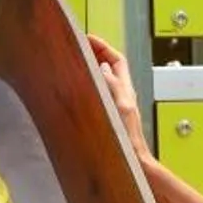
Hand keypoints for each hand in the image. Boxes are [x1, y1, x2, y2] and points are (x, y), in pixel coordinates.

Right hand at [85, 34, 152, 161]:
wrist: (130, 163)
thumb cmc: (127, 140)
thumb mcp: (121, 106)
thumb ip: (114, 84)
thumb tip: (102, 66)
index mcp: (125, 90)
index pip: (116, 59)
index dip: (103, 46)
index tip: (87, 39)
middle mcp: (119, 96)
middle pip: (107, 68)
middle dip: (93, 55)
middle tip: (77, 49)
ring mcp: (112, 107)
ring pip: (100, 81)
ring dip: (88, 71)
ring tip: (73, 65)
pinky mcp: (105, 118)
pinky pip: (94, 96)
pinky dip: (85, 89)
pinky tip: (73, 91)